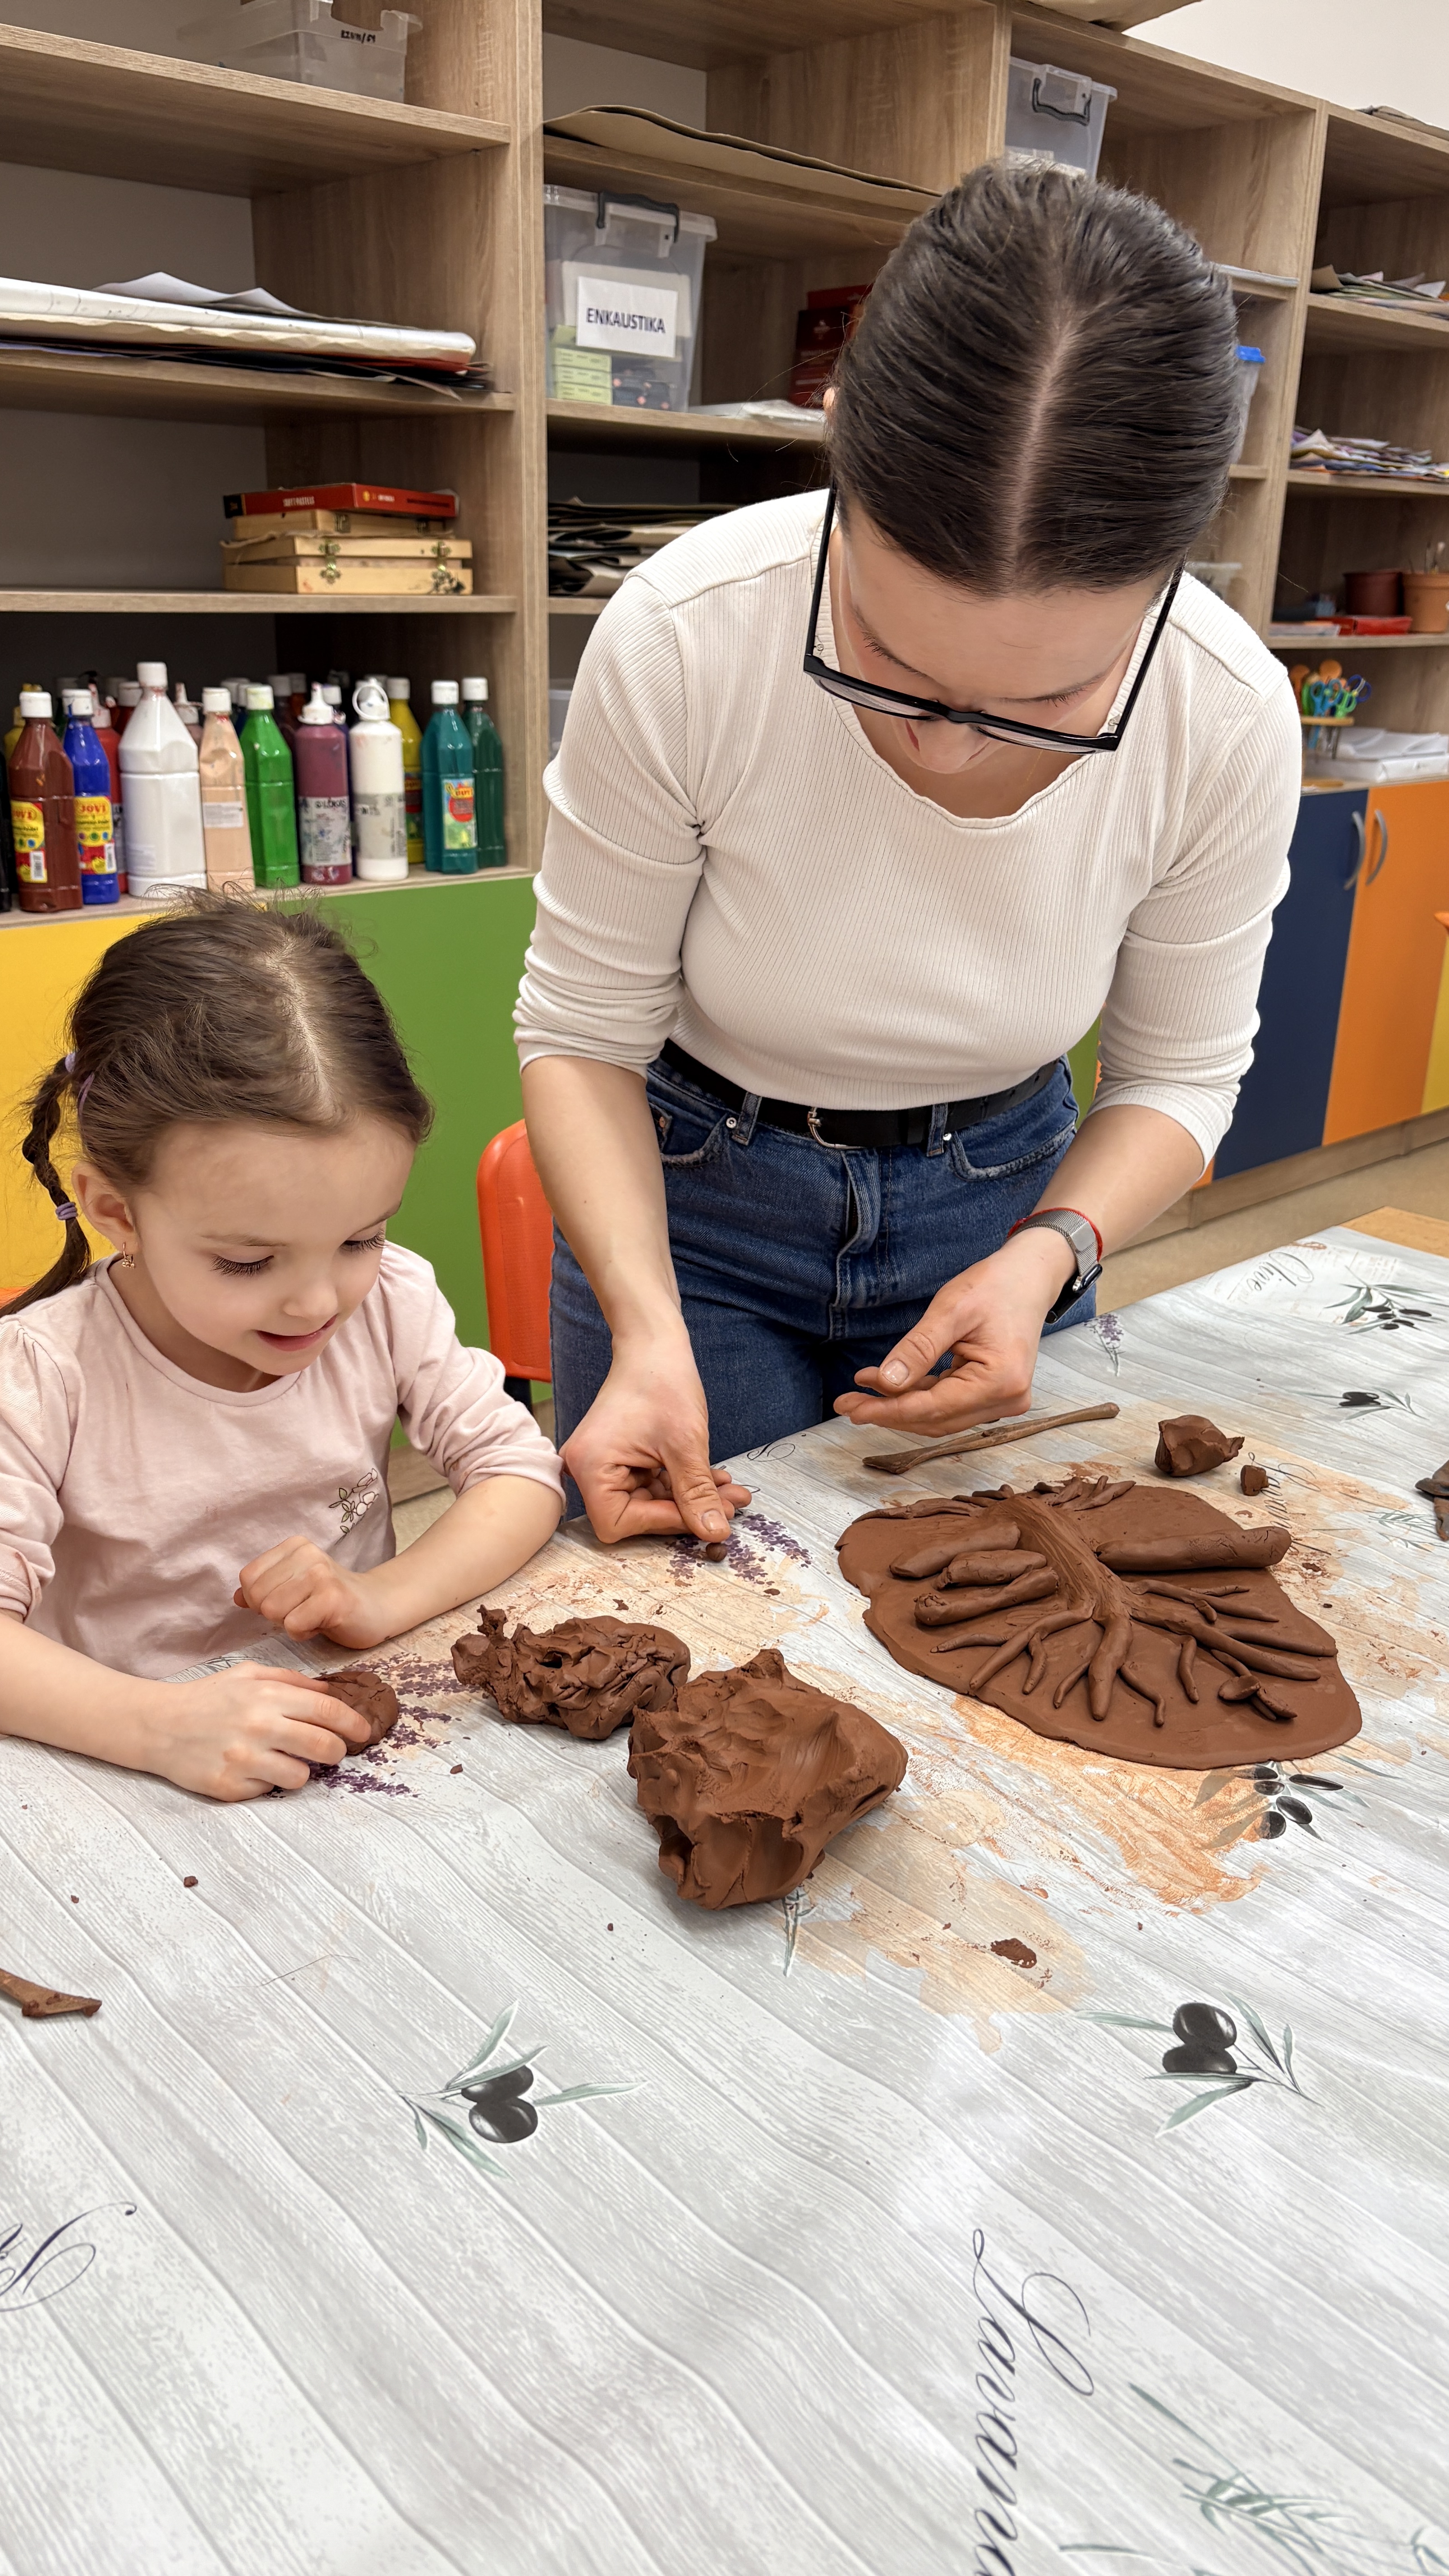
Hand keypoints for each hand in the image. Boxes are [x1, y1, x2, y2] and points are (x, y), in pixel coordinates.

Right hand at [140, 1663, 371, 1800]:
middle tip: (334, 1751)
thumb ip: (291, 1681)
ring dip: (301, 1770)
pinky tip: (252, 1768)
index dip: (353, 1724)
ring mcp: (243, 1760)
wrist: (158, 1725)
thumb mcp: (248, 1675)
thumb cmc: (208, 1698)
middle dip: (337, 1751)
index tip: (363, 1732)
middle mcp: (258, 1727)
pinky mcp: (229, 1787)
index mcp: (267, 1696)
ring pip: (301, 1777)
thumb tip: (332, 1691)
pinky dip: (267, 1781)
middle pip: (324, 1748)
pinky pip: (268, 1791)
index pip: (328, 1711)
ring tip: (283, 1759)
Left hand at [234, 1535, 391, 1648]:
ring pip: (273, 1611)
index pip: (248, 1578)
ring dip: (290, 1624)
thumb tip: (235, 1598)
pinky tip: (322, 1624)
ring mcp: (321, 1574)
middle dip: (275, 1614)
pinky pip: (293, 1625)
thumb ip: (263, 1588)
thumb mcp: (294, 1586)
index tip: (288, 1602)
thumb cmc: (330, 1600)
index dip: (259, 1600)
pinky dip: (303, 1633)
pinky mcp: (332, 1598)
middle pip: (258, 1596)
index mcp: (294, 1546)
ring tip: (313, 1615)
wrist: (377, 1608)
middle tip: (302, 1610)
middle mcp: (307, 1554)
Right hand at [562, 1331, 750, 1543]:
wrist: (654, 1345)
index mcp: (591, 1466)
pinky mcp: (621, 1458)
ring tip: (731, 1493)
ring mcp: (604, 1464)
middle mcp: (588, 1469)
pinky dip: (682, 1484)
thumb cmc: (662, 1382)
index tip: (703, 1517)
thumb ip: (696, 1493)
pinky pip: (651, 1484)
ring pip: (650, 1501)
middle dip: (686, 1511)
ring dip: (691, 1498)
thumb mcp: (686, 1444)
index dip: (663, 1523)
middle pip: (635, 1515)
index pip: (618, 1523)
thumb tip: (714, 1533)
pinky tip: (714, 1479)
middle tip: (729, 1507)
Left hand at [833, 1231, 1074, 1434]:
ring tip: (861, 1390)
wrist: (1028, 1277)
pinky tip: (888, 1383)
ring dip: (900, 1406)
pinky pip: (949, 1404)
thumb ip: (918, 1349)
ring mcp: (1003, 1400)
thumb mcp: (951, 1310)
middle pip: (935, 1419)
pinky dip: (918, 1396)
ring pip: (940, 1415)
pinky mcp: (994, 1395)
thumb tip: (886, 1383)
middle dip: (889, 1412)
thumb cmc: (995, 1286)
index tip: (851, 1408)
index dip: (888, 1410)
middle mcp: (1006, 1399)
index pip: (933, 1408)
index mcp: (1000, 1382)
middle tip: (846, 1403)